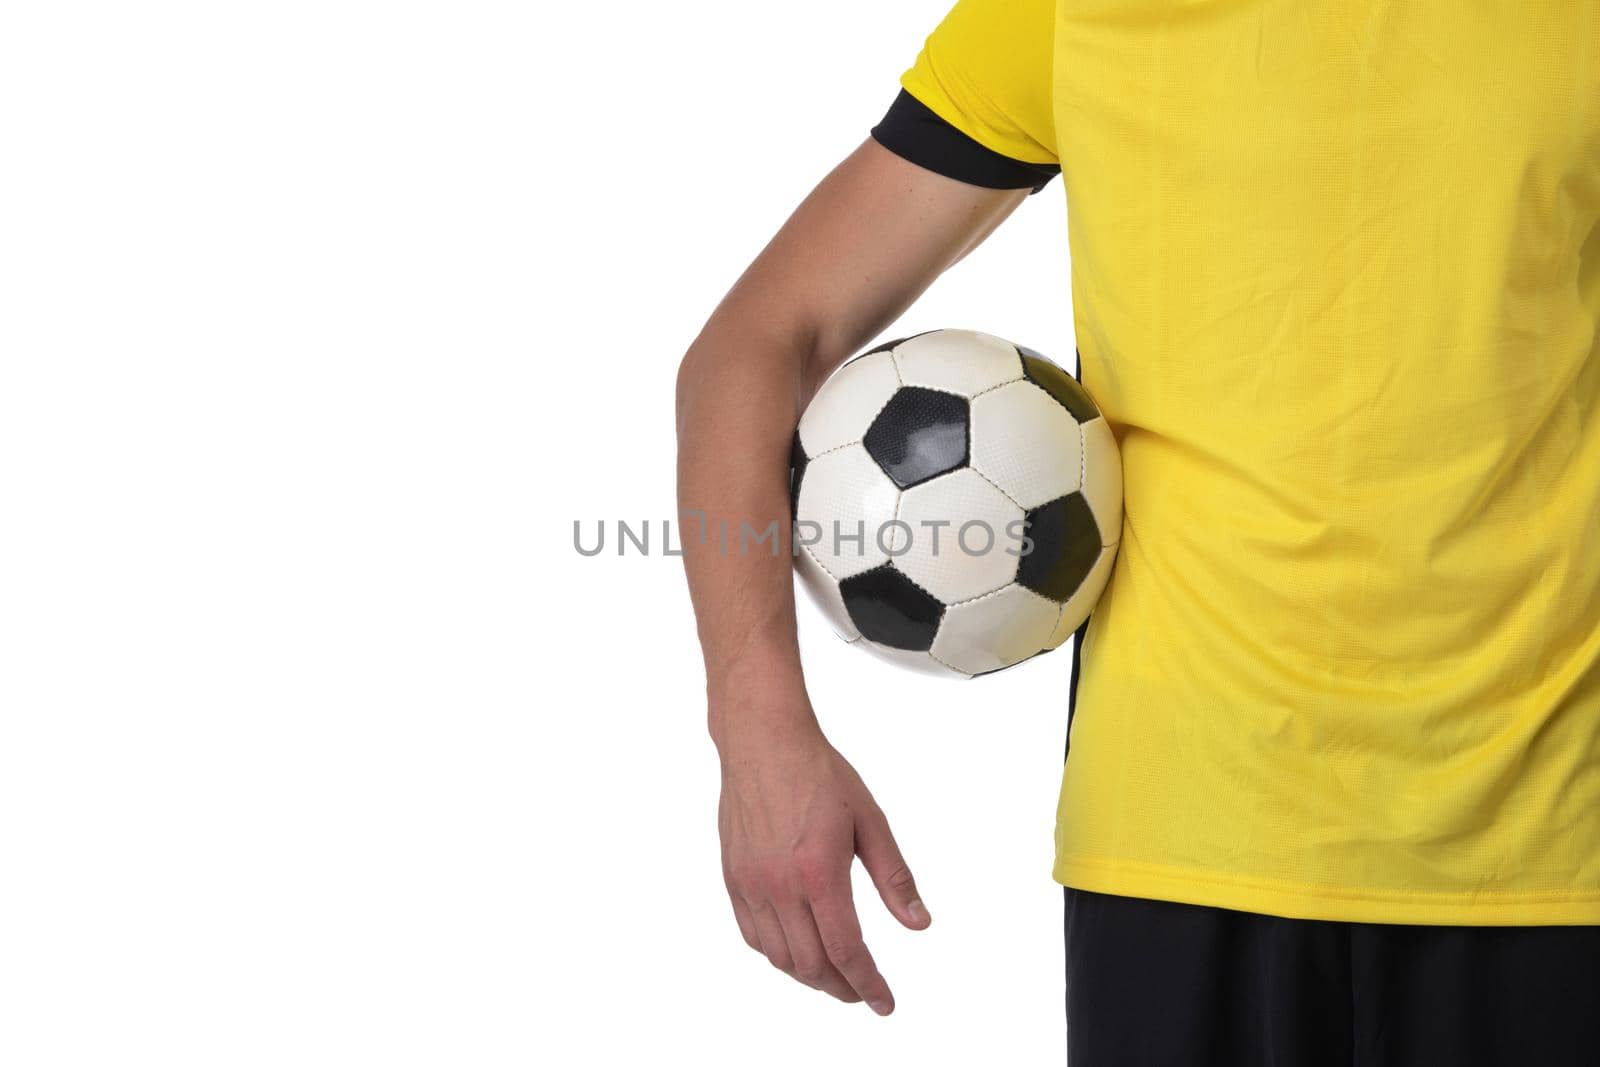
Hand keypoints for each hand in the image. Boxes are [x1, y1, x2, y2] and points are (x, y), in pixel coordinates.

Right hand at [716, 717, 930, 1014]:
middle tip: (863, 991)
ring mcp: (751, 884)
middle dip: (841, 988)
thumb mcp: (870, 820)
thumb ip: (894, 877)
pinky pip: (754, 936)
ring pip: (779, 957)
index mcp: (819, 871)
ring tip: (835, 976)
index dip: (868, 984)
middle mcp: (780, 885)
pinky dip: (778, 955)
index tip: (883, 1001)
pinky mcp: (733, 878)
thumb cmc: (818, 773)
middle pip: (812, 964)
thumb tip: (919, 922)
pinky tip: (797, 951)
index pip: (846, 950)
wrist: (763, 741)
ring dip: (810, 976)